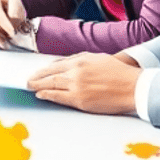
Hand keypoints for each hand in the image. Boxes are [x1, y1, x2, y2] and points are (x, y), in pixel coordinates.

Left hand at [26, 53, 141, 114]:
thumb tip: (62, 63)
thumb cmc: (118, 72)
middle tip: (27, 81)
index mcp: (79, 62)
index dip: (43, 70)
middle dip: (36, 78)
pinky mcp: (80, 101)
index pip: (54, 65)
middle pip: (49, 76)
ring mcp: (77, 88)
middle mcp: (75, 73)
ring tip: (31, 88)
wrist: (133, 87)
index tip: (36, 72)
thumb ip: (79, 59)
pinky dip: (48, 96)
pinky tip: (42, 95)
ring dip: (39, 87)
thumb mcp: (97, 58)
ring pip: (51, 87)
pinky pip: (59, 98)